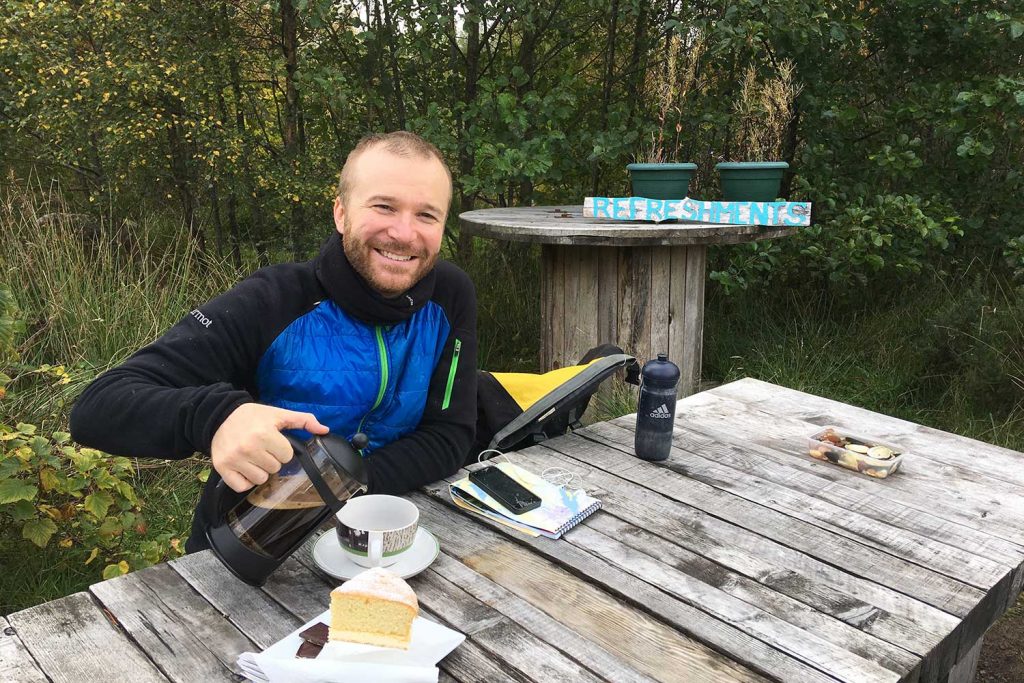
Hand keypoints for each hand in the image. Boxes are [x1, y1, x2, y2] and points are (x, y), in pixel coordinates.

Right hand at [210, 403, 328, 491]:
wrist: (220, 416)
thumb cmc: (252, 416)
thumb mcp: (278, 414)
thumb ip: (303, 420)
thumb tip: (325, 430)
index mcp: (264, 434)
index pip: (286, 456)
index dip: (282, 449)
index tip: (274, 442)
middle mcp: (248, 448)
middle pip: (274, 468)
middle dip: (271, 460)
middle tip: (262, 449)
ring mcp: (234, 459)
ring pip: (260, 479)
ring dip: (260, 471)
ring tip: (253, 457)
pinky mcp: (222, 468)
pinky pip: (242, 486)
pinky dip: (245, 481)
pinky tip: (244, 467)